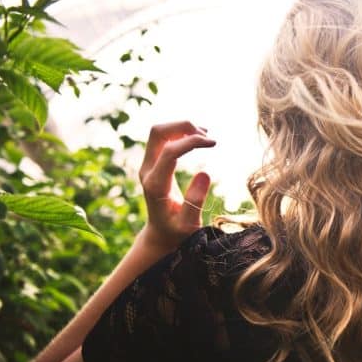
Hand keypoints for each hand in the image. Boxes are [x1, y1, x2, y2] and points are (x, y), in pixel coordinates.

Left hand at [138, 121, 215, 250]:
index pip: (169, 151)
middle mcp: (147, 171)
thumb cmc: (177, 232)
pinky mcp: (153, 163)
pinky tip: (197, 139)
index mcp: (156, 185)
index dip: (191, 141)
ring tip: (206, 137)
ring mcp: (148, 165)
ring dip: (182, 128)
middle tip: (207, 136)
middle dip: (183, 126)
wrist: (160, 234)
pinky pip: (163, 138)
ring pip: (159, 132)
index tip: (213, 143)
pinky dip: (180, 133)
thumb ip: (195, 201)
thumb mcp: (189, 224)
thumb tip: (205, 172)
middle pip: (158, 132)